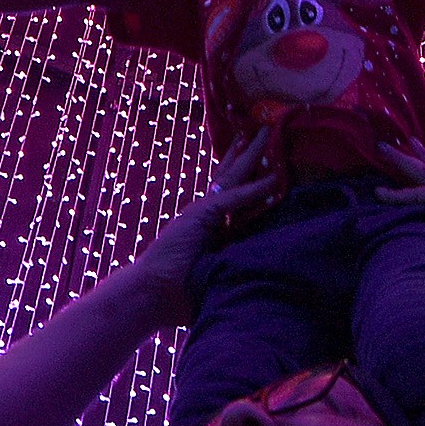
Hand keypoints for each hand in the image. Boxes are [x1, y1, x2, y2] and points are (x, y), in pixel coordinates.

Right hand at [125, 128, 284, 327]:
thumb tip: (258, 272)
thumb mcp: (215, 273)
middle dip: (249, 155)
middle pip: (233, 176)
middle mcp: (206, 213)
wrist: (151, 294)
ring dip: (252, 156)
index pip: (233, 193)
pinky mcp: (201, 216)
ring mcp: (203, 212)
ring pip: (234, 178)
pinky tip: (273, 177)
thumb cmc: (180, 292)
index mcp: (210, 225)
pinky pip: (234, 198)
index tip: (265, 162)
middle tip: (265, 131)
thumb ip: (231, 264)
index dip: (248, 176)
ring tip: (266, 134)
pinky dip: (255, 188)